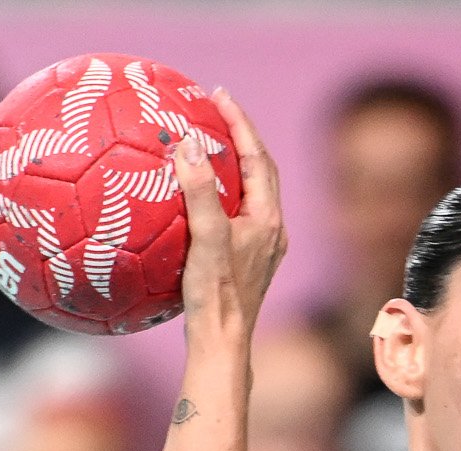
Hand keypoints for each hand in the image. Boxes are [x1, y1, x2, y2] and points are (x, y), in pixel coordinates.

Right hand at [175, 90, 286, 345]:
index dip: (240, 123)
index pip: (258, 157)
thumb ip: (199, 191)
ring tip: (207, 143)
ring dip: (231, 164)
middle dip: (239, 137)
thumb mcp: (206, 238)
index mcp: (268, 219)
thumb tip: (189, 145)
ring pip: (249, 192)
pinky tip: (194, 196)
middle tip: (215, 110)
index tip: (219, 96)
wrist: (223, 344)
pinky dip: (219, 193)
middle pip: (259, 170)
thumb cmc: (216, 295)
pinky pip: (235, 214)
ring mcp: (260, 247)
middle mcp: (271, 230)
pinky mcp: (246, 262)